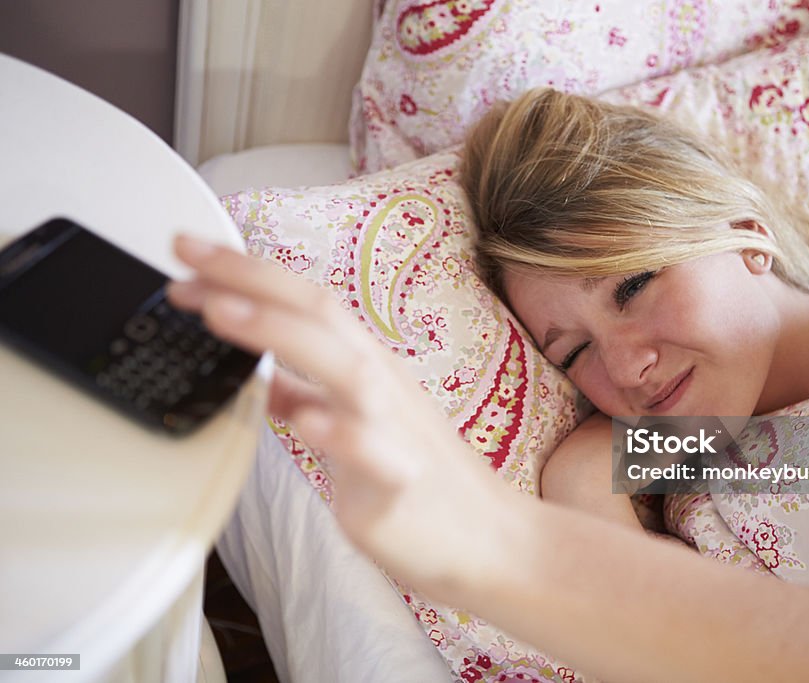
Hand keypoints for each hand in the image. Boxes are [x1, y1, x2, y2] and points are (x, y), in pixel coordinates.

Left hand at [167, 234, 519, 597]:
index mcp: (366, 368)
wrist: (490, 540)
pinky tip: (306, 423)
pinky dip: (340, 433)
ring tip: (222, 315)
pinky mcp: (401, 481)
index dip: (246, 274)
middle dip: (248, 281)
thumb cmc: (421, 482)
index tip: (187, 252)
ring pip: (344, 367)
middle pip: (318, 314)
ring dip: (281, 334)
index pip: (304, 303)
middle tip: (184, 259)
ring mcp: (394, 430)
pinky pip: (373, 453)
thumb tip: (263, 381)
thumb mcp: (358, 427)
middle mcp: (380, 385)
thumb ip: (310, 399)